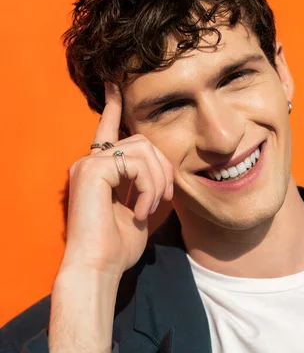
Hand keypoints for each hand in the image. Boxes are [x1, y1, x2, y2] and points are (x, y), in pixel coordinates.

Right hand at [60, 82, 173, 278]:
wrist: (97, 268)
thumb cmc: (116, 248)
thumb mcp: (139, 212)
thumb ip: (147, 188)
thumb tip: (165, 178)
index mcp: (100, 171)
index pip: (108, 130)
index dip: (114, 107)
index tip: (115, 84)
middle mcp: (90, 163)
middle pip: (141, 141)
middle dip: (163, 167)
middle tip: (165, 197)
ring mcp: (88, 165)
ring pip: (142, 149)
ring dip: (157, 180)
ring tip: (150, 208)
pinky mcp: (91, 170)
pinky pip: (135, 164)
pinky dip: (147, 188)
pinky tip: (140, 210)